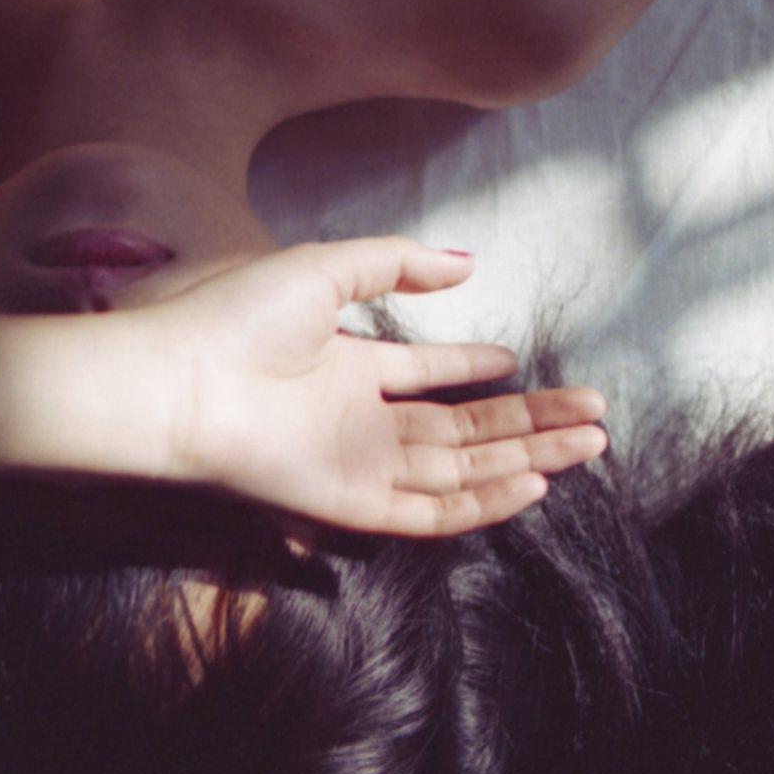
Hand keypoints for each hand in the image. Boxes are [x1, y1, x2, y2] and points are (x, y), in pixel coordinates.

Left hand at [130, 236, 606, 536]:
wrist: (179, 379)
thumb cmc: (237, 318)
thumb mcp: (326, 270)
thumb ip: (395, 263)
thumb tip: (468, 262)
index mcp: (346, 366)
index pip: (425, 375)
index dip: (474, 369)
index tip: (522, 361)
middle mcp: (358, 420)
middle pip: (462, 427)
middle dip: (529, 420)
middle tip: (594, 411)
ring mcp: (359, 463)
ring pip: (461, 469)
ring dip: (526, 457)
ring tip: (590, 442)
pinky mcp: (353, 504)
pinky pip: (431, 510)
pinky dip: (485, 500)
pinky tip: (535, 480)